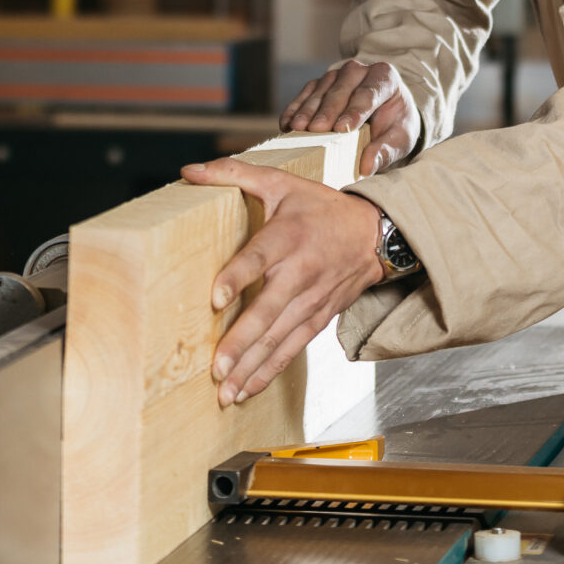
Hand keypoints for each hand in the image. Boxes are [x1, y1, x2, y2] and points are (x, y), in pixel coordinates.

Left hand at [179, 158, 386, 405]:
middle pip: (267, 311)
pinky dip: (270, 371)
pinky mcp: (318, 318)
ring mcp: (311, 300)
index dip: (238, 277)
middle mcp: (300, 272)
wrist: (374, 233)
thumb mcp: (281, 182)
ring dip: (252, 367)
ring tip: (226, 392)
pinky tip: (247, 388)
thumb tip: (189, 171)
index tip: (215, 299)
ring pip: (278, 338)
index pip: (259, 258)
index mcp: (287, 236)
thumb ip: (234, 174)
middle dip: (242, 342)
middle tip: (216, 367)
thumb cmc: (321, 208)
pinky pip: (292, 348)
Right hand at [280, 59, 420, 176]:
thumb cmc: (395, 126)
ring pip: (321, 89)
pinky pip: (306, 93)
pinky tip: (286, 124)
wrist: (387, 115)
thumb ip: (385, 151)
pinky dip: (295, 108)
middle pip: (341, 89)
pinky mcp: (321, 83)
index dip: (355, 110)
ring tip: (297, 128)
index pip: (368, 92)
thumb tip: (367, 167)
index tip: (342, 128)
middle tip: (315, 129)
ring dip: (308, 109)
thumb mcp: (400, 140)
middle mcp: (360, 71)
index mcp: (385, 78)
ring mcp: (338, 74)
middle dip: (327, 110)